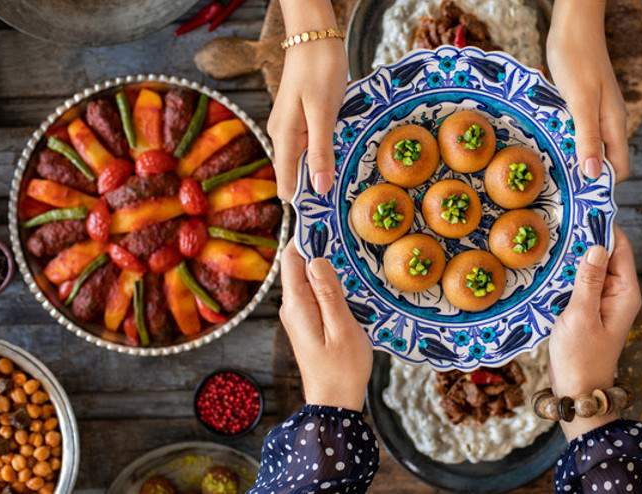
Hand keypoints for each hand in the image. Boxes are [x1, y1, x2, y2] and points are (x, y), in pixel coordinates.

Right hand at [268, 24, 347, 199]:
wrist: (314, 38)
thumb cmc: (320, 71)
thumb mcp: (324, 113)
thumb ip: (321, 152)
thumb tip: (319, 189)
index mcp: (284, 138)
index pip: (287, 186)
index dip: (306, 202)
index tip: (331, 211)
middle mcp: (282, 137)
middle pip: (296, 177)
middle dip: (319, 187)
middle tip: (348, 193)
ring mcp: (289, 128)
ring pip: (305, 162)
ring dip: (325, 169)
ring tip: (349, 174)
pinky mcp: (299, 120)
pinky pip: (311, 146)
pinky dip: (326, 152)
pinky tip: (343, 149)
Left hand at [279, 241, 372, 411]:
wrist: (334, 403)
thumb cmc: (342, 369)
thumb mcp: (342, 328)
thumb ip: (329, 292)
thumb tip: (316, 258)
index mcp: (296, 304)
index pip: (292, 257)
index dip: (306, 233)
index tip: (324, 215)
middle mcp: (291, 306)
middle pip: (299, 264)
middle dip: (318, 245)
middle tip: (343, 227)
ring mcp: (298, 314)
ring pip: (308, 277)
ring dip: (326, 263)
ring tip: (349, 247)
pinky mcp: (308, 321)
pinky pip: (315, 291)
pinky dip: (329, 281)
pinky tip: (348, 279)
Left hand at [547, 0, 628, 182]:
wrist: (573, 26)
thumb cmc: (578, 60)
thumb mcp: (581, 102)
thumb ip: (588, 138)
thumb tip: (594, 174)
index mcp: (614, 124)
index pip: (619, 168)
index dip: (601, 182)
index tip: (577, 193)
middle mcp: (608, 122)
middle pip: (601, 159)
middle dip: (581, 171)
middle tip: (555, 180)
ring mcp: (595, 113)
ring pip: (586, 145)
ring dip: (568, 153)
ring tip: (547, 160)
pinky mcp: (580, 104)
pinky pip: (573, 129)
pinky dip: (561, 135)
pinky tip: (544, 134)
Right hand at [548, 226, 641, 438]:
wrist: (577, 392)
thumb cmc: (581, 358)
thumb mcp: (581, 316)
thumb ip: (588, 280)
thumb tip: (597, 245)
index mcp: (624, 292)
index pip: (619, 247)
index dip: (603, 225)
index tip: (582, 206)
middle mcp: (618, 293)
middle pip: (605, 253)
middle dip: (585, 236)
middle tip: (559, 216)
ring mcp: (602, 301)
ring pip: (590, 267)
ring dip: (573, 254)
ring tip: (550, 234)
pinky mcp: (587, 309)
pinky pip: (579, 282)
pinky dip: (566, 272)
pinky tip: (548, 263)